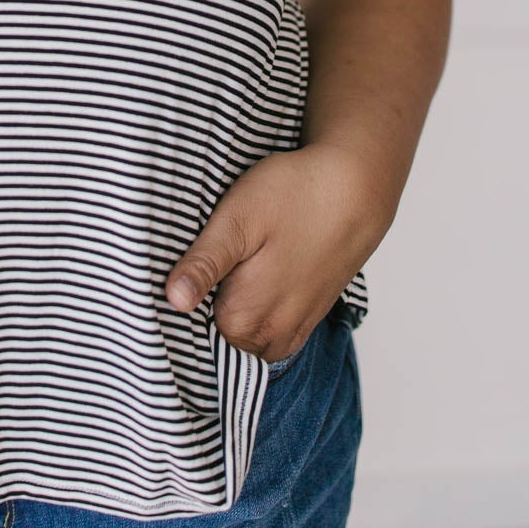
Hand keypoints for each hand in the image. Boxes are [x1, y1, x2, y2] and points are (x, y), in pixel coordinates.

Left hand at [164, 144, 389, 362]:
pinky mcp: (308, 318)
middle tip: (214, 257)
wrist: (355, 188)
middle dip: (206, 306)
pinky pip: (270, 334)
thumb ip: (205, 265)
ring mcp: (294, 331)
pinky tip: (257, 275)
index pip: (188, 331)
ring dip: (234, 312)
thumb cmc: (292, 196)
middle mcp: (271, 338)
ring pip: (245, 339)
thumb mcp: (236, 220)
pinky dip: (258, 314)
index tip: (186, 265)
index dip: (181, 296)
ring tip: (235, 264)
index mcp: (244, 319)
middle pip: (216, 338)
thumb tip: (173, 301)